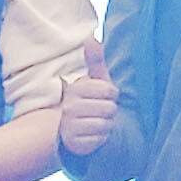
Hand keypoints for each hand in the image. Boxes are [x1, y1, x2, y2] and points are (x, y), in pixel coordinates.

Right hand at [58, 35, 121, 157]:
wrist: (72, 129)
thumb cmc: (89, 100)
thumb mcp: (94, 80)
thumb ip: (95, 60)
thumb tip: (91, 37)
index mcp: (75, 89)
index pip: (110, 91)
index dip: (112, 95)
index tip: (103, 97)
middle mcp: (69, 107)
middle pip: (110, 109)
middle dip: (110, 111)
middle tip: (99, 112)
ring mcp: (69, 126)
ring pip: (105, 125)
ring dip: (106, 125)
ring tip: (96, 122)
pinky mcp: (73, 144)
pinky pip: (99, 140)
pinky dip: (100, 139)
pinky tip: (92, 135)